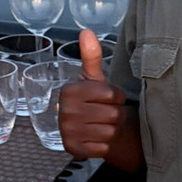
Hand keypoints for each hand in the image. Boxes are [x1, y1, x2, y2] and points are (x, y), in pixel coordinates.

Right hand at [59, 30, 143, 171]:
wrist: (87, 128)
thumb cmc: (94, 101)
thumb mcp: (94, 79)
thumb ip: (91, 56)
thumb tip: (86, 32)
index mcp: (69, 91)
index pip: (111, 95)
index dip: (116, 97)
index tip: (107, 98)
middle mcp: (64, 111)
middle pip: (112, 115)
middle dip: (115, 115)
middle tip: (104, 113)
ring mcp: (67, 131)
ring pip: (109, 132)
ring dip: (111, 130)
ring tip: (101, 125)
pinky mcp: (73, 149)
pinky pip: (103, 148)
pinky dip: (104, 145)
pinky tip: (96, 139)